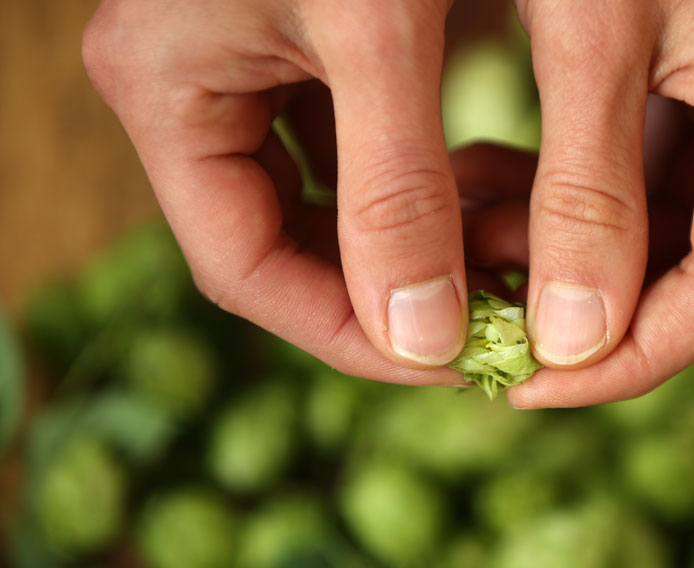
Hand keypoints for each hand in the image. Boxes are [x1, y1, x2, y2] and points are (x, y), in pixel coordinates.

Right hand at [82, 0, 488, 384]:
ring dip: (391, 244)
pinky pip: (334, 147)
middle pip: (273, 245)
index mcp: (164, 92)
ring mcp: (229, 68)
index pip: (241, 270)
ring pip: (307, 203)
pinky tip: (459, 203)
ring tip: (480, 276)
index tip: (440, 365)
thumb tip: (424, 339)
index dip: (342, 333)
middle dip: (376, 293)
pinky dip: (394, 186)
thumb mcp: (380, 35)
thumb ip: (396, 187)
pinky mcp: (282, 47)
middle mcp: (182, 90)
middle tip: (473, 330)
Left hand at [478, 0, 693, 406]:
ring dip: (593, 257)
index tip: (537, 385)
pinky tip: (509, 189)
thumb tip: (570, 342)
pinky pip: (670, 177)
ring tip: (483, 238)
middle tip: (519, 321)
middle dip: (624, 315)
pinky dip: (592, 203)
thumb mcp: (586, 40)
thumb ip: (584, 194)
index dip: (639, 356)